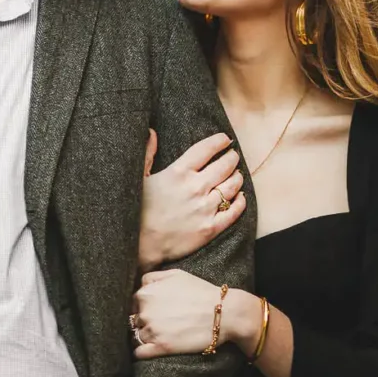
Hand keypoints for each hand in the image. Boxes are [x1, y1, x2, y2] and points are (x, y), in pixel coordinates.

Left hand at [132, 269, 255, 357]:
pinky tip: (154, 348)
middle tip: (161, 324)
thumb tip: (140, 285)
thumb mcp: (176, 274)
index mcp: (146, 292)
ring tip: (162, 335)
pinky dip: (143, 352)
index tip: (155, 312)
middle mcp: (145, 310)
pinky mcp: (160, 347)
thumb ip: (153, 277)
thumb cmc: (202, 292)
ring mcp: (151, 330)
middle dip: (143, 322)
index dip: (143, 308)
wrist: (225, 313)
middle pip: (133, 319)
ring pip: (135, 336)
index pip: (133, 303)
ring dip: (145, 336)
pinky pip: (139, 352)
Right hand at [139, 129, 245, 268]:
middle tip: (232, 156)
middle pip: (225, 165)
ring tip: (236, 175)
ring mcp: (205, 208)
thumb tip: (151, 132)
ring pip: (232, 186)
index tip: (225, 140)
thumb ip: (147, 152)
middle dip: (231, 158)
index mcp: (179, 172)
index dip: (219, 142)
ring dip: (237, 177)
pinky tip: (240, 198)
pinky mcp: (211, 228)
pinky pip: (234, 211)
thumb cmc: (137, 210)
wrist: (140, 245)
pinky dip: (240, 202)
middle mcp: (196, 187)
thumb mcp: (138, 177)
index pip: (206, 149)